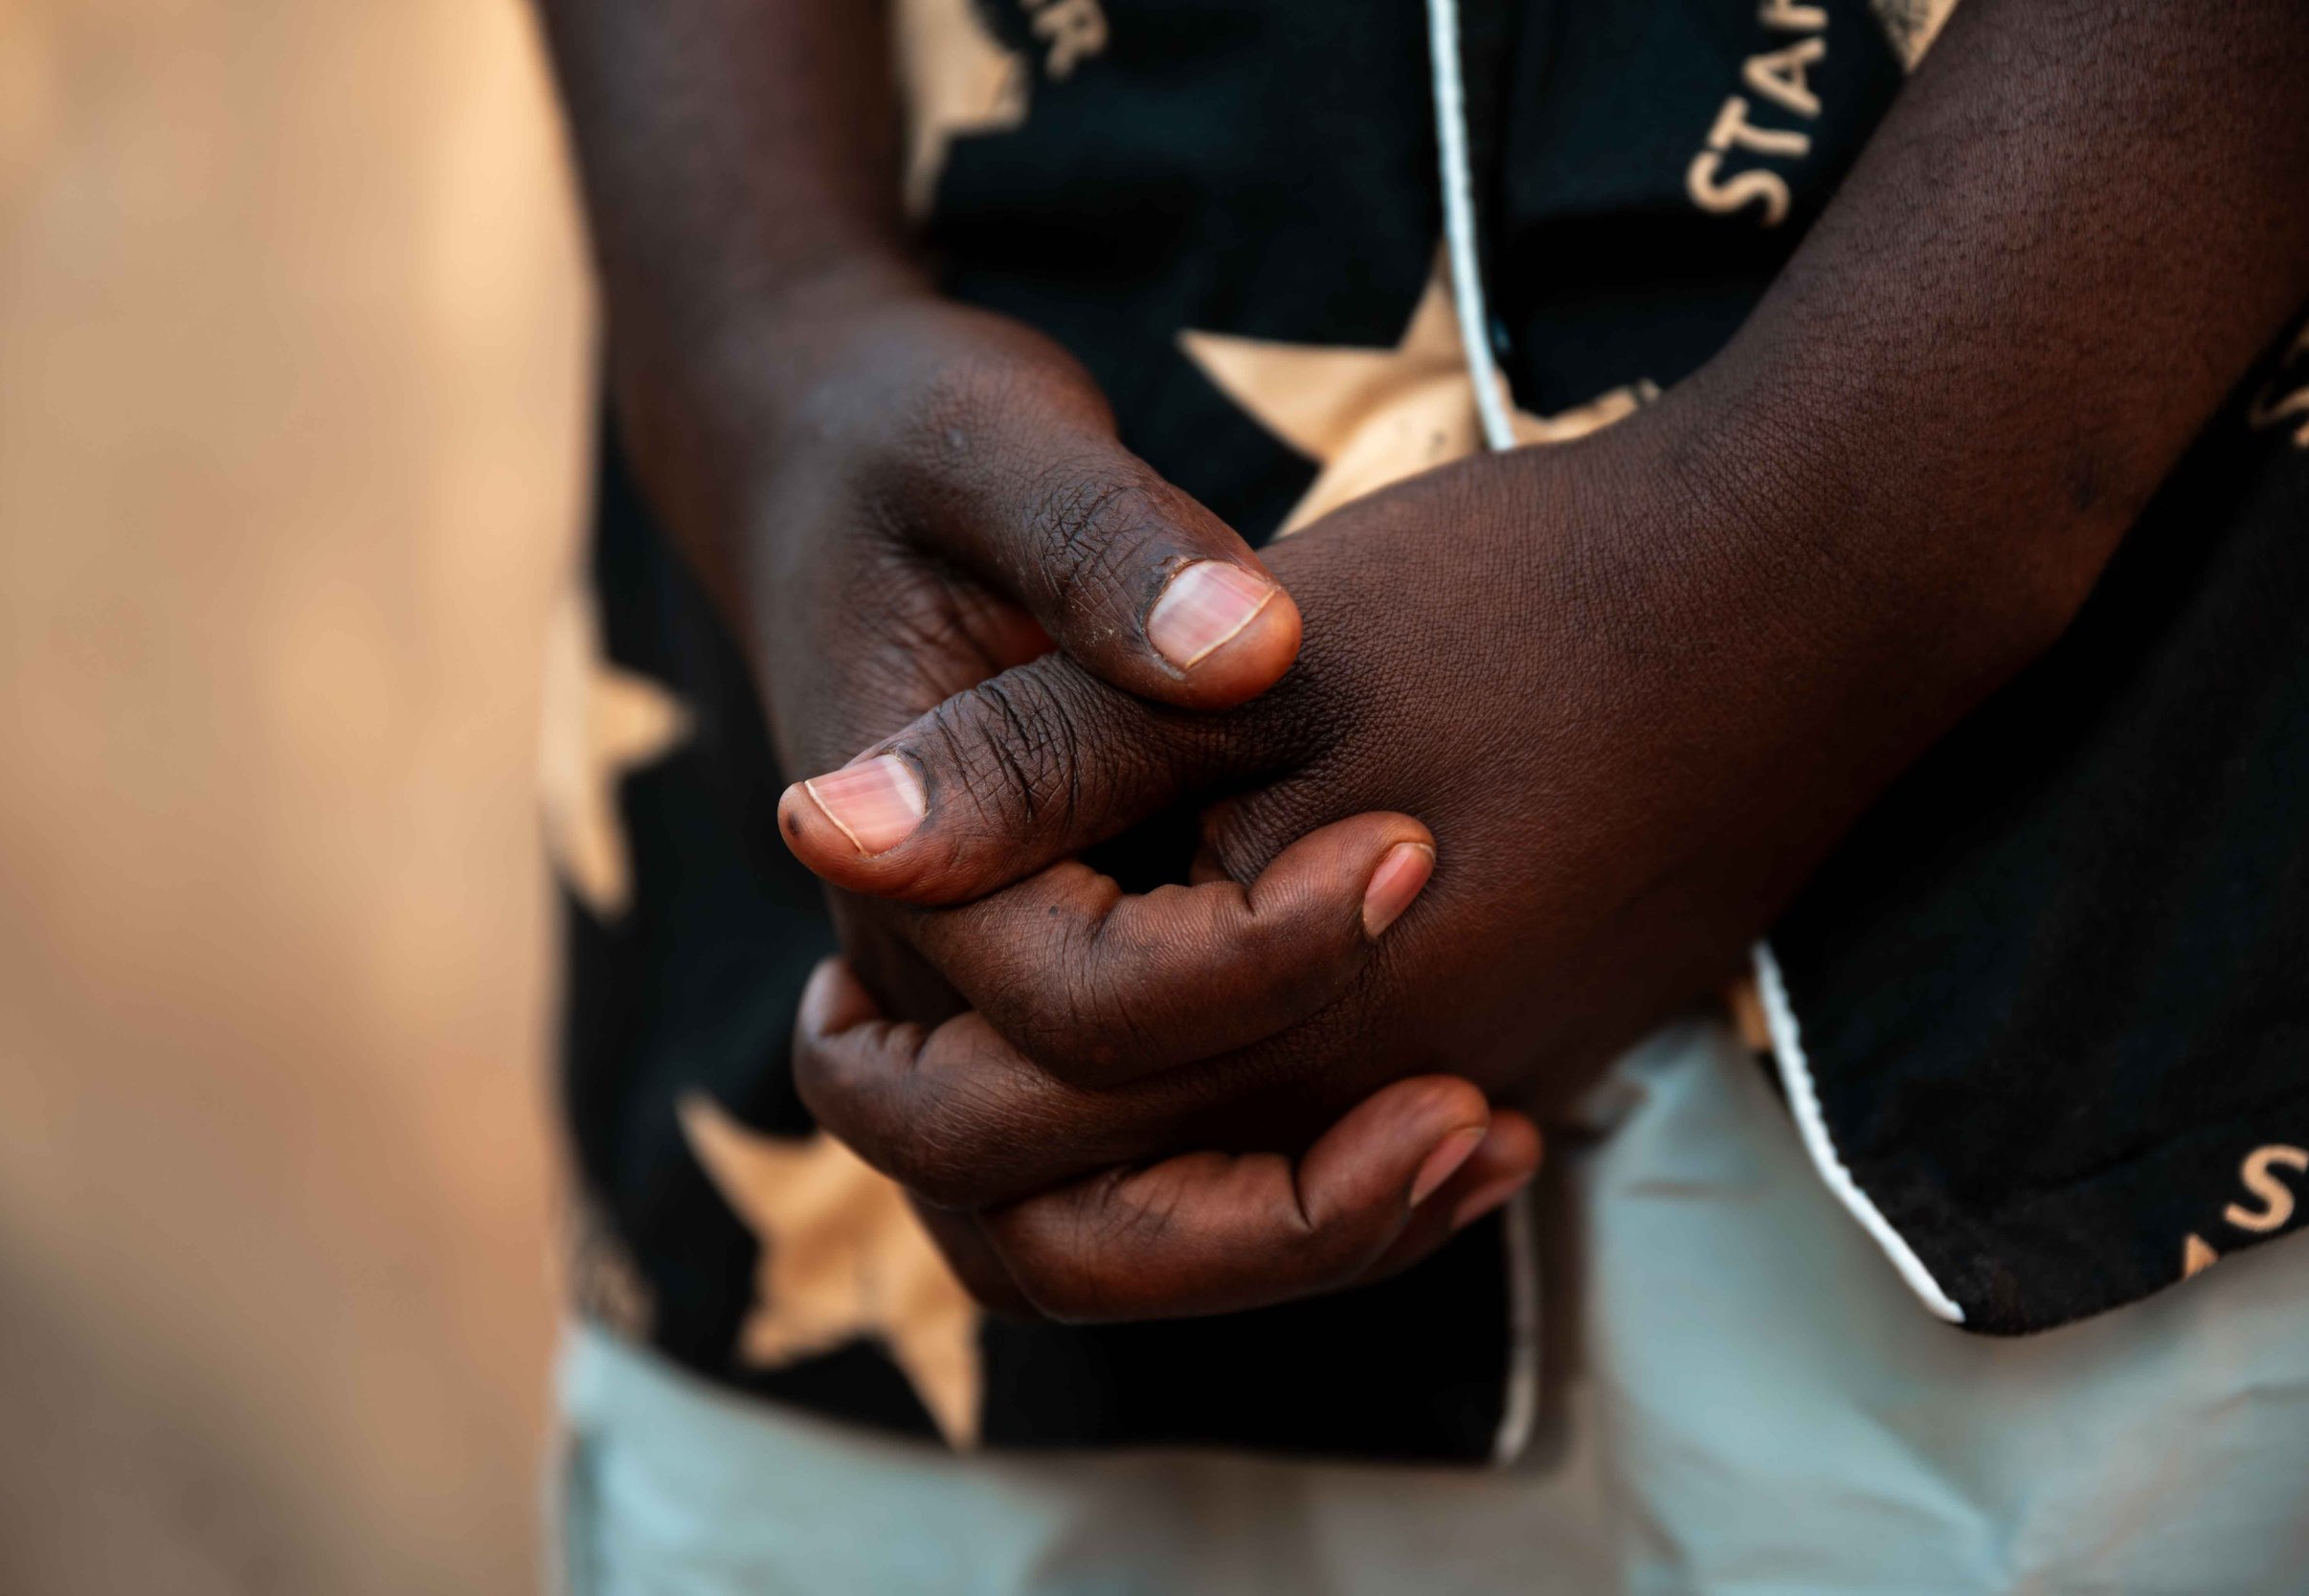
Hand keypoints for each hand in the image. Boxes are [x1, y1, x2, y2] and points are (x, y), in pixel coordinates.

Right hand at [612, 273, 1546, 1306]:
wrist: (830, 469)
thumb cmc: (917, 447)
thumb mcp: (1001, 450)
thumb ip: (1110, 550)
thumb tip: (1251, 652)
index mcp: (899, 860)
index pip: (1075, 1005)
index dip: (1260, 956)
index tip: (1416, 850)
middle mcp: (917, 979)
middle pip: (1042, 1215)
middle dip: (1266, 1205)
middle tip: (1467, 1114)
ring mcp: (970, 1014)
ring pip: (1078, 1244)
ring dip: (1274, 1241)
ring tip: (1477, 1144)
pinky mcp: (1043, 1009)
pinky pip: (1133, 1186)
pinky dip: (1280, 1197)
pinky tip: (1463, 1118)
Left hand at [777, 382, 2063, 1315]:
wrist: (1816, 595)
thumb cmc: (1533, 604)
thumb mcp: (1240, 670)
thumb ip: (1029, 770)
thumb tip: (818, 829)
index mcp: (1285, 1025)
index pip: (1016, 1119)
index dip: (892, 1052)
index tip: (850, 941)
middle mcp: (1384, 1108)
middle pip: (1102, 1216)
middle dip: (961, 1131)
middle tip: (862, 1023)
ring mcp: (1482, 1089)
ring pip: (1223, 1192)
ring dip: (1087, 1141)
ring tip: (1002, 1031)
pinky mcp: (1540, 1045)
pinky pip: (1338, 1136)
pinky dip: (1228, 1109)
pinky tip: (1194, 1010)